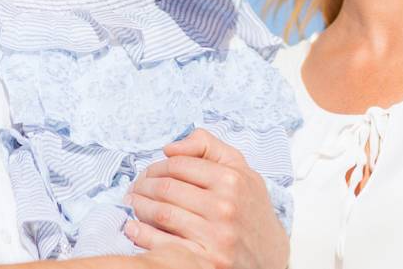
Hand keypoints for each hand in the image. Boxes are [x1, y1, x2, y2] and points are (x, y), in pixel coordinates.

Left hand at [126, 129, 287, 268]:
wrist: (270, 252)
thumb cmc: (249, 206)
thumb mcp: (239, 168)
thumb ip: (207, 146)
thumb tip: (170, 148)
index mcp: (231, 180)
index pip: (178, 165)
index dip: (157, 166)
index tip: (149, 172)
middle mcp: (225, 207)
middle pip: (166, 189)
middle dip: (143, 185)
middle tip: (135, 188)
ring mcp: (216, 237)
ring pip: (162, 214)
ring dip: (138, 207)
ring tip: (132, 204)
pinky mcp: (208, 261)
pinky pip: (164, 245)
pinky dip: (142, 235)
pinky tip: (133, 228)